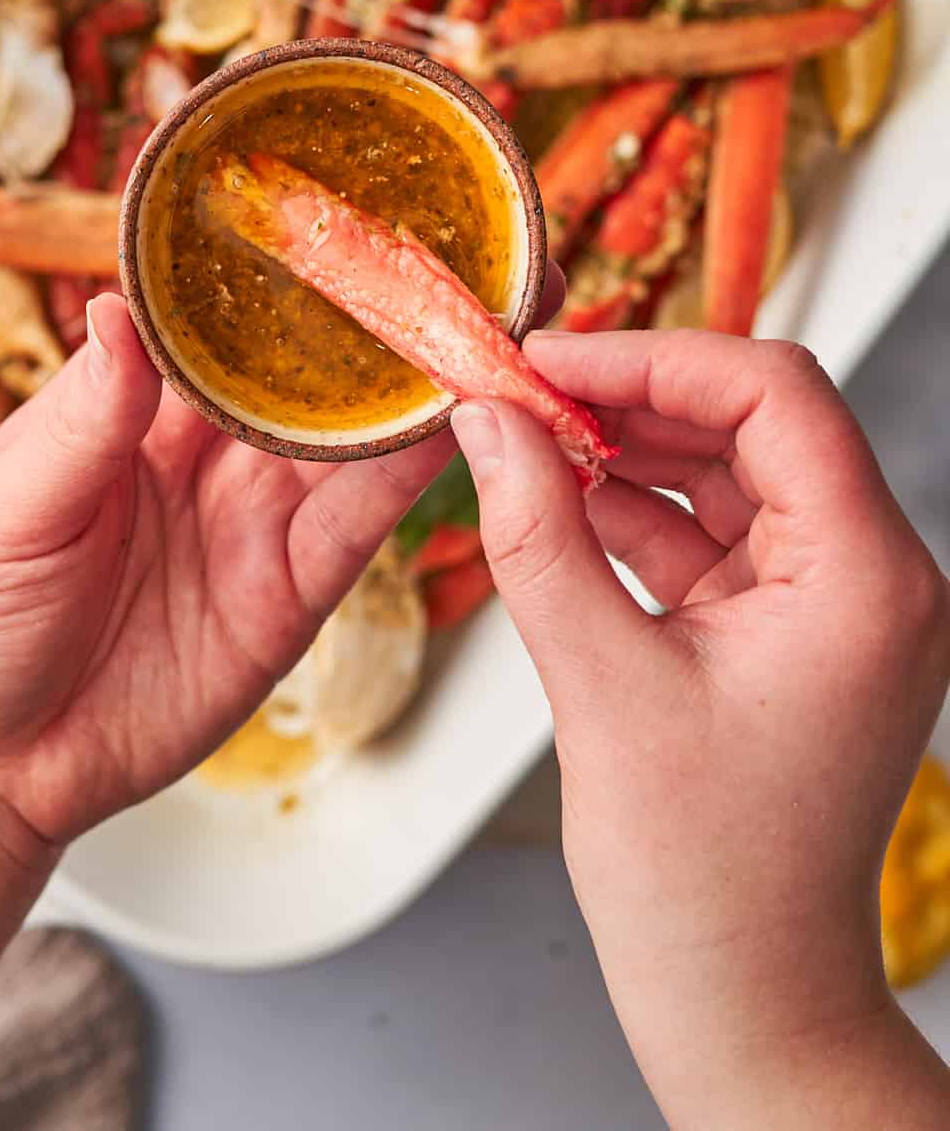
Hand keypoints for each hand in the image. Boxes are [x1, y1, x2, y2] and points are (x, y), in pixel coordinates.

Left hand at [0, 292, 461, 847]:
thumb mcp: (11, 502)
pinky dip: (407, 479)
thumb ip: (85, 416)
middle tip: (440, 259)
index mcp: (137, 406)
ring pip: (351, 440)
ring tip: (472, 329)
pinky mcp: (289, 595)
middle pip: (307, 371)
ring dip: (411, 390)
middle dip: (370, 319)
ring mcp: (255, 521)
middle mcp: (210, 453)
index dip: (276, 268)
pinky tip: (455, 431)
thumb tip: (116, 309)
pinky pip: (358, 528)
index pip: (221, 318)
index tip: (329, 208)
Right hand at [453, 331, 949, 1128]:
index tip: (552, 359)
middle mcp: (872, 578)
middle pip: (755, 421)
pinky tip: (560, 499)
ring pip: (730, 470)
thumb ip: (537, 536)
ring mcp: (834, 605)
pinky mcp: (789, 631)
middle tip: (523, 390)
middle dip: (633, 397)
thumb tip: (490, 422)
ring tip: (528, 438)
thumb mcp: (600, 685)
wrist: (743, 1002)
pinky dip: (638, 511)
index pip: (775, 394)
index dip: (654, 360)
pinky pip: (713, 534)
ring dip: (629, 449)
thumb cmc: (703, 881)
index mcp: (865, 579)